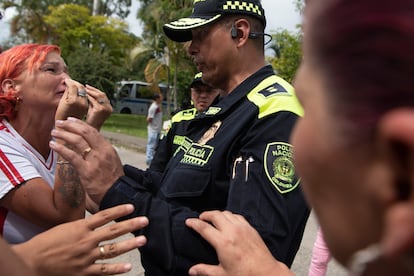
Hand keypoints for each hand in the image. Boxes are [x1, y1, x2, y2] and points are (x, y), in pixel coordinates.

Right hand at [13, 204, 147, 275]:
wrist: (31, 262)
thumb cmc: (46, 243)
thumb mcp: (65, 228)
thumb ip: (83, 226)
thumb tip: (98, 221)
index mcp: (80, 227)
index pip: (104, 216)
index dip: (119, 211)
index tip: (132, 207)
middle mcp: (86, 241)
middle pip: (113, 231)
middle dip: (131, 225)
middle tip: (145, 221)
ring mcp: (86, 257)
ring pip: (112, 249)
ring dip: (129, 244)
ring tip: (143, 239)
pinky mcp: (84, 272)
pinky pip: (104, 270)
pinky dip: (117, 269)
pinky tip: (128, 266)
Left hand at [50, 117, 123, 208]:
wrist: (117, 194)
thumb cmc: (112, 180)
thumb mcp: (111, 161)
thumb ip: (100, 152)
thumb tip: (89, 145)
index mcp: (108, 148)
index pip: (92, 131)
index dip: (79, 124)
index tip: (70, 120)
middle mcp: (102, 151)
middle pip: (84, 132)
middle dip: (70, 125)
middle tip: (59, 123)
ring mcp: (94, 161)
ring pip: (77, 141)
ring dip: (63, 134)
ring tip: (54, 133)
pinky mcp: (86, 171)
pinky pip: (71, 156)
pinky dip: (60, 148)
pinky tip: (53, 145)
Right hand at [55, 79, 88, 120]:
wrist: (67, 127)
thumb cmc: (61, 114)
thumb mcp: (62, 102)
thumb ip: (67, 92)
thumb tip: (69, 83)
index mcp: (73, 101)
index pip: (73, 86)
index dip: (69, 82)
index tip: (66, 80)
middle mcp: (81, 102)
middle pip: (81, 87)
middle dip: (75, 83)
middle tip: (70, 81)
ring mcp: (85, 105)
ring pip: (84, 91)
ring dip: (79, 86)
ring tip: (73, 85)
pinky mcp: (86, 107)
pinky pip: (85, 96)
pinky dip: (82, 92)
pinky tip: (77, 91)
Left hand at [84, 84, 111, 129]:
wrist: (90, 130)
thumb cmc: (90, 121)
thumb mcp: (94, 110)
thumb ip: (93, 102)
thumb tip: (88, 93)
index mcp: (109, 108)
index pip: (103, 96)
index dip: (96, 90)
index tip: (88, 87)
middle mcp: (109, 108)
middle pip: (102, 94)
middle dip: (93, 89)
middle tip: (85, 86)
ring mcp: (105, 109)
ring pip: (98, 95)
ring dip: (90, 91)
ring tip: (83, 89)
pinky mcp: (100, 110)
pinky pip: (93, 100)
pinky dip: (88, 96)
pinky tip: (83, 95)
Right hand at [185, 210, 292, 275]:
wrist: (266, 272)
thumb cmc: (245, 274)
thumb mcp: (222, 274)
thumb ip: (205, 271)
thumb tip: (192, 271)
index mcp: (223, 242)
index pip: (204, 228)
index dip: (194, 223)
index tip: (188, 221)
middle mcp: (232, 231)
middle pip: (215, 215)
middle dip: (205, 214)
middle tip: (200, 218)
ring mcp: (242, 228)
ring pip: (227, 213)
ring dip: (218, 214)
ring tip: (213, 218)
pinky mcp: (250, 228)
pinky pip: (238, 216)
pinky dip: (230, 216)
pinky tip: (228, 220)